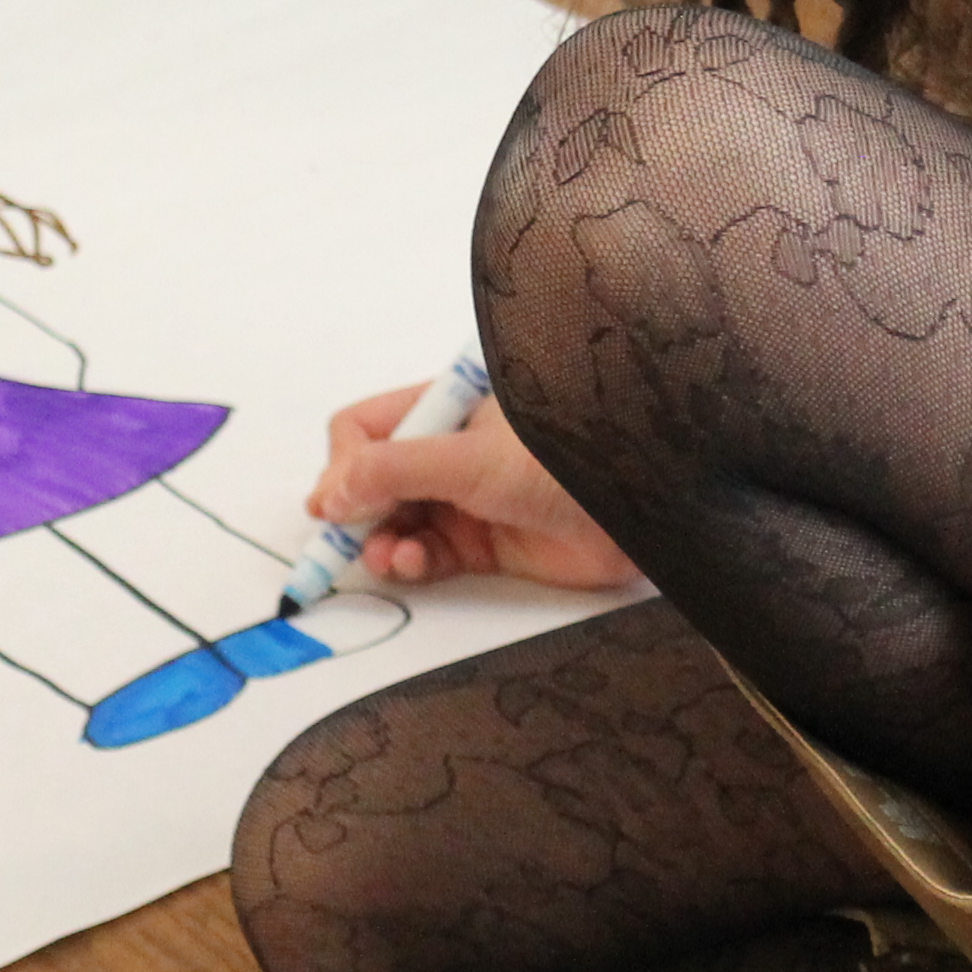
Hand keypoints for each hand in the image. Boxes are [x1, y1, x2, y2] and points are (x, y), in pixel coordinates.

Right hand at [308, 388, 638, 592]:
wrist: (641, 508)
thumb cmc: (566, 458)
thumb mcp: (469, 457)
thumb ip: (394, 470)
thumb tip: (329, 494)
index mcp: (445, 407)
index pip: (366, 429)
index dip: (343, 465)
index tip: (334, 503)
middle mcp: (449, 450)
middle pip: (373, 479)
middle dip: (355, 510)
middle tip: (342, 540)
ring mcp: (465, 498)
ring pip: (395, 522)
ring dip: (379, 542)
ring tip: (385, 557)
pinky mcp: (484, 544)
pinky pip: (426, 555)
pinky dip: (410, 563)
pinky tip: (411, 564)